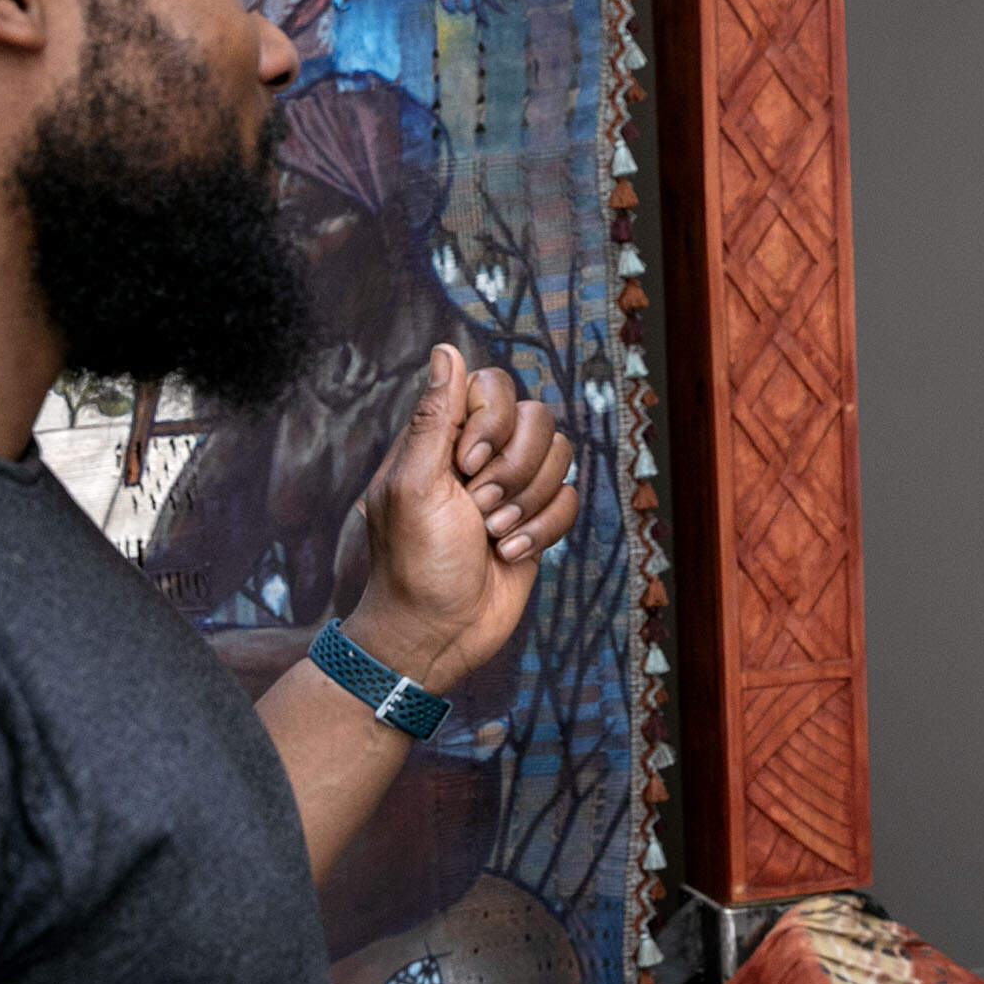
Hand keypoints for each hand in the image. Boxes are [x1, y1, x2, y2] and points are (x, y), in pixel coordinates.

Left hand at [340, 344, 577, 693]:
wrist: (435, 634)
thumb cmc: (413, 562)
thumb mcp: (413, 484)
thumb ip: (432, 416)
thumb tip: (444, 349)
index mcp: (443, 438)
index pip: (492, 387)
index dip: (491, 421)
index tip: (465, 465)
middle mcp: (481, 455)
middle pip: (536, 418)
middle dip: (515, 468)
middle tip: (478, 507)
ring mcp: (512, 488)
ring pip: (560, 457)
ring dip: (529, 502)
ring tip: (493, 534)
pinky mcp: (536, 522)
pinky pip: (569, 500)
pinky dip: (543, 529)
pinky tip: (509, 554)